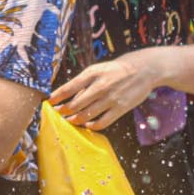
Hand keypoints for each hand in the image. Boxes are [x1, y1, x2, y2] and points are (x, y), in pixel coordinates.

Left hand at [51, 50, 165, 130]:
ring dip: (75, 120)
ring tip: (69, 120)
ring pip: (86, 115)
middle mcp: (100, 86)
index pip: (69, 87)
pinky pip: (101, 122)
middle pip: (75, 104)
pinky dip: (91, 126)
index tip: (49, 102)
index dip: (56, 97)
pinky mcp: (120, 108)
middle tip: (57, 114)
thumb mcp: (100, 69)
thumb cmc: (118, 69)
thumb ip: (85, 83)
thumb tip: (69, 98)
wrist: (144, 69)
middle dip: (63, 111)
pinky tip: (87, 125)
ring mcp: (110, 98)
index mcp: (93, 73)